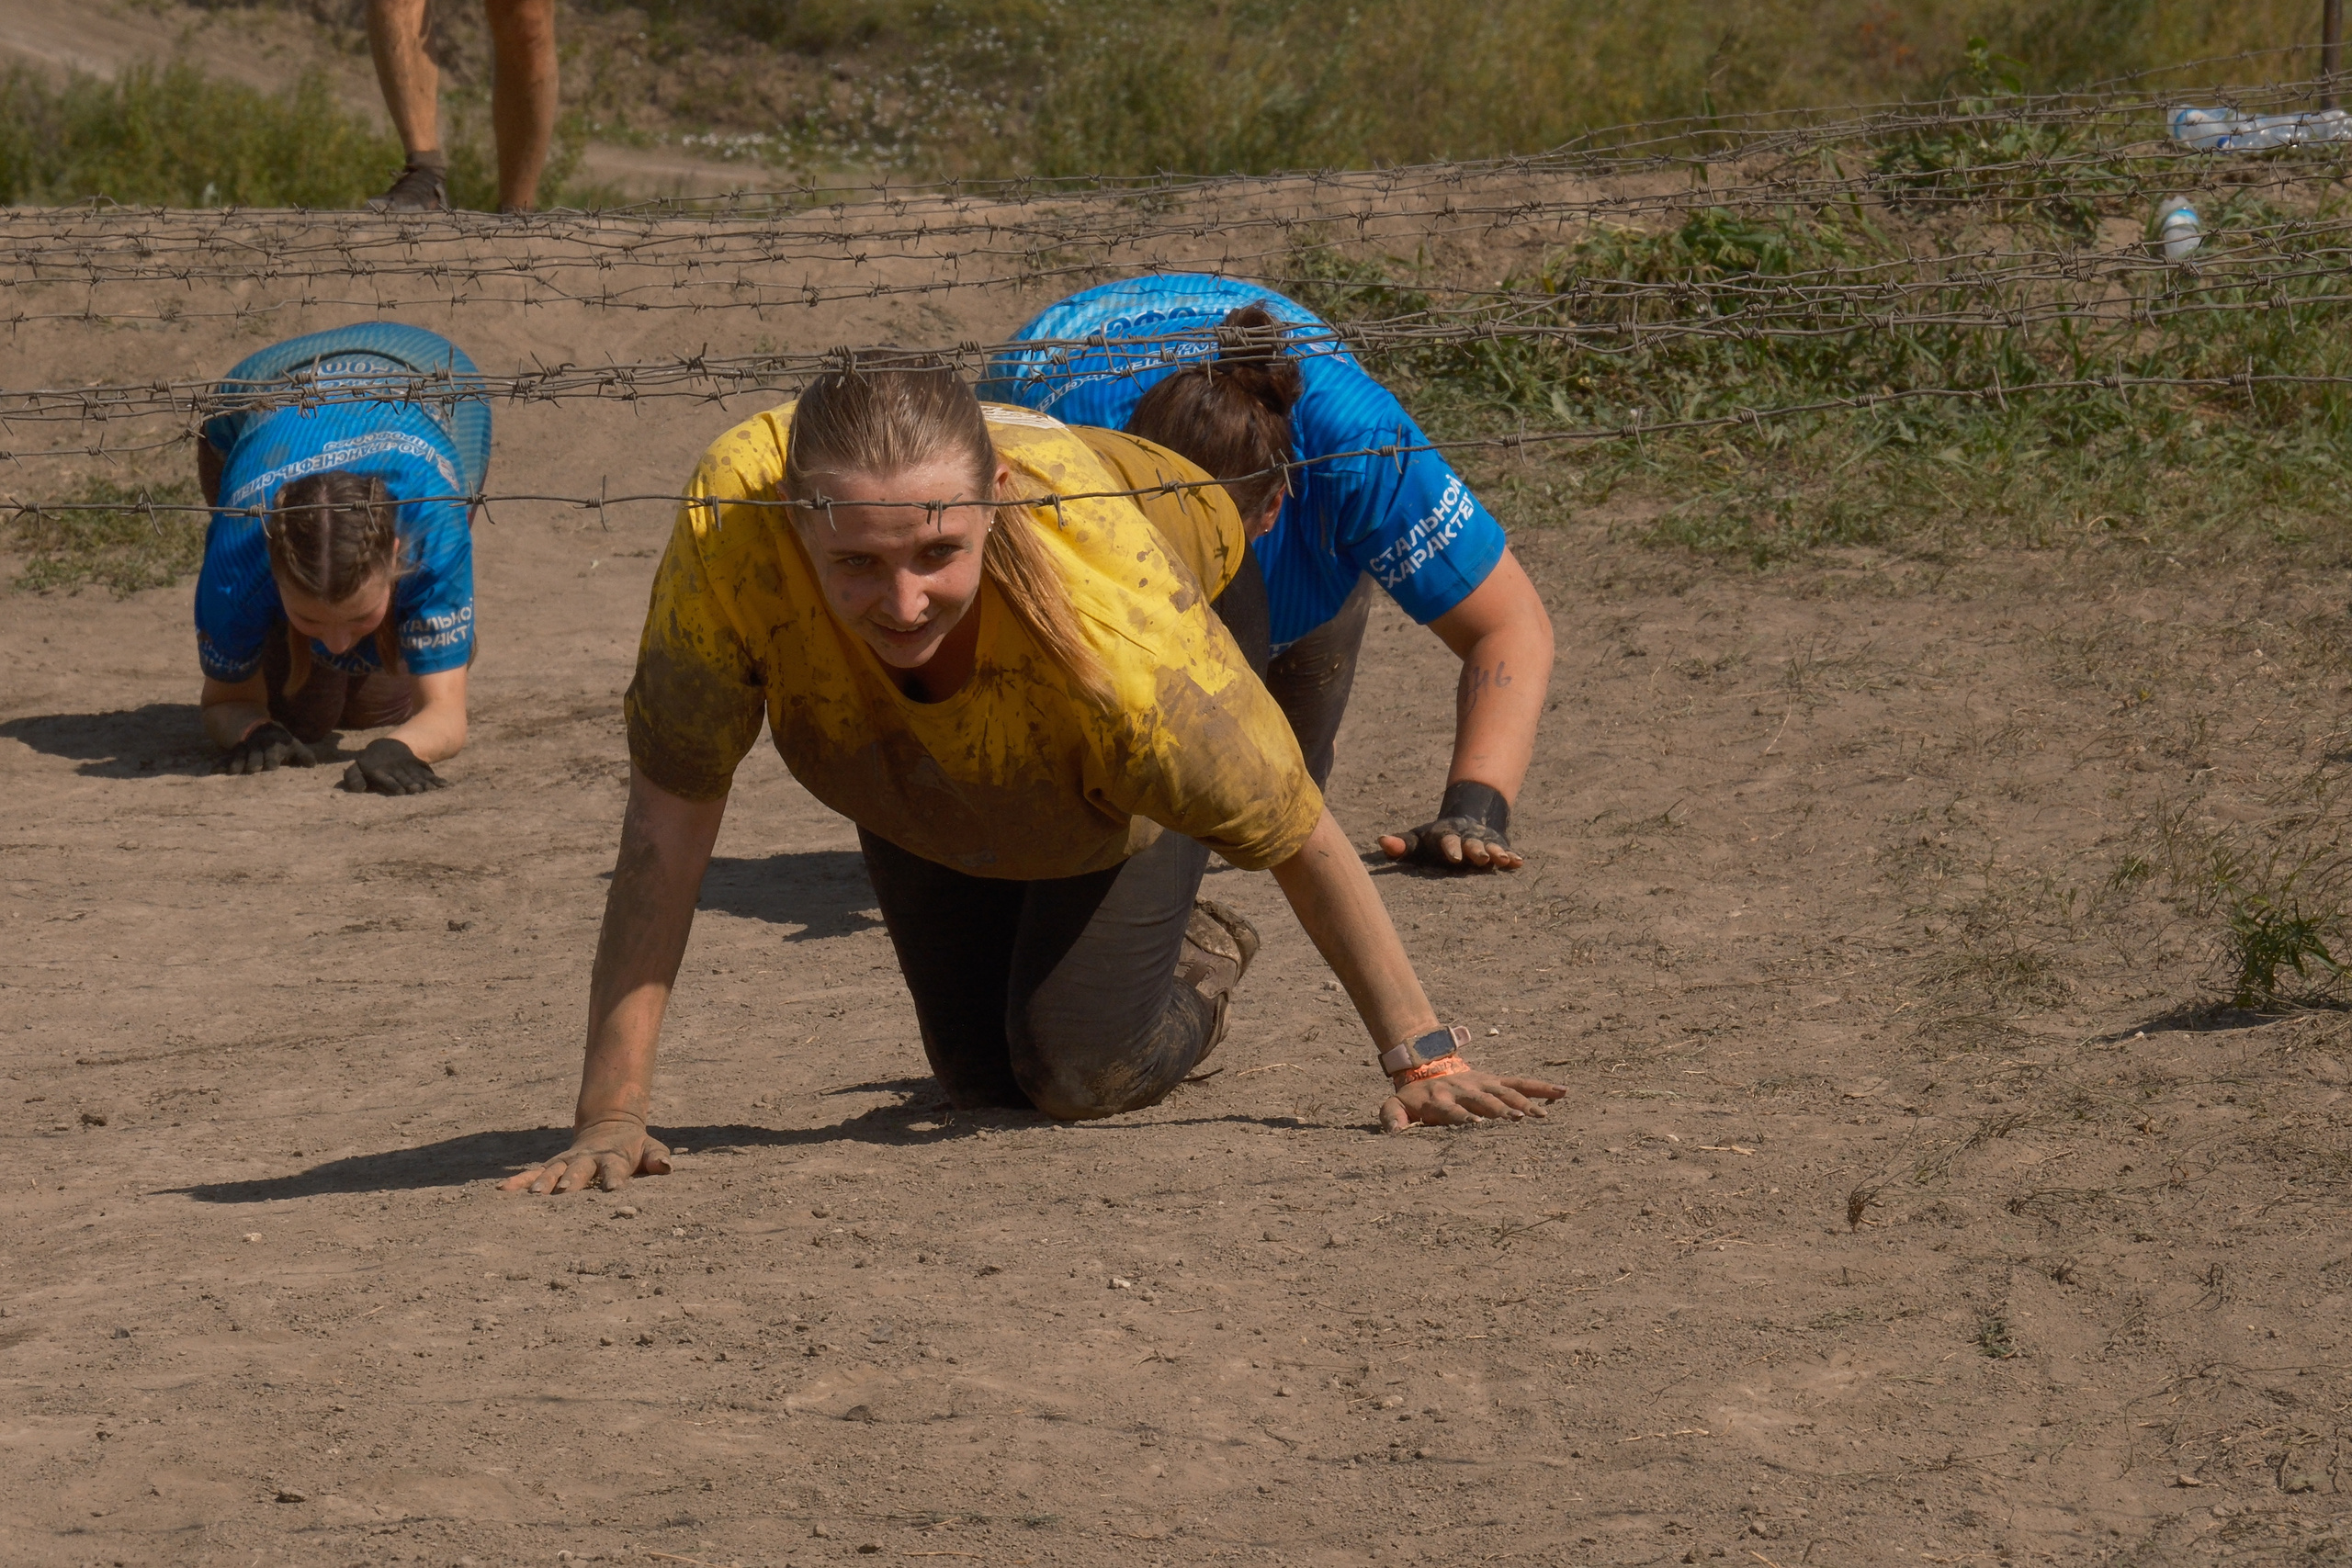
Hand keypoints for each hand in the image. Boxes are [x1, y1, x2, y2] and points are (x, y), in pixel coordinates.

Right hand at [216, 721, 314, 774]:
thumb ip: (304, 755)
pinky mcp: (235, 753)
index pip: (273, 756)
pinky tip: (213, 771)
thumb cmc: (280, 742)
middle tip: (252, 768)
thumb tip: (312, 765)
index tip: (272, 765)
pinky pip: (226, 758)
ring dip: (237, 764)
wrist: (259, 727)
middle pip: (255, 758)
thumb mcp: (293, 745)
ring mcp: (246, 751)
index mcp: (274, 748)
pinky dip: (220, 764)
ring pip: (240, 758)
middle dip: (254, 763)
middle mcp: (259, 750)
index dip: (272, 760)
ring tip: (233, 771)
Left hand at [341, 736, 446, 795]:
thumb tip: (357, 789)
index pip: (386, 778)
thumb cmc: (370, 764)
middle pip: (404, 778)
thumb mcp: (357, 768)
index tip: (401, 792)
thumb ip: (353, 778)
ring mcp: (408, 768)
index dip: (393, 784)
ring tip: (432, 789)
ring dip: (425, 783)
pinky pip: (428, 773)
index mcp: (379, 771)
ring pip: (417, 776)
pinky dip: (436, 779)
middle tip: (418, 791)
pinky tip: (444, 785)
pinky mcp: (418, 767)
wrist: (388, 747)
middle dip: (411, 784)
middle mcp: (395, 770)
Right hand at [499, 1116, 672, 1193]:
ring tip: (532, 1196)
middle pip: (578, 1171)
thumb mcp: (650, 1149)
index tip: (613, 1189)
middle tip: (563, 1193)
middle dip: (571, 1181)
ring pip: (552, 1172)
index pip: (614, 1169)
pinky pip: (533, 1174)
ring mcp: (567, 1162)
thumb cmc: (634, 1147)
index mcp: (613, 1158)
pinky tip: (501, 1191)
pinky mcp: (553, 1166)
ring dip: (543, 1183)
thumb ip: (658, 1158)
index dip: (614, 1178)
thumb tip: (667, 1167)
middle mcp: (587, 1160)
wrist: (610, 1125)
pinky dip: (518, 1182)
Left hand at [1378, 815, 1522, 870]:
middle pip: (1472, 845)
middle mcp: (1467, 839)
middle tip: (1480, 858)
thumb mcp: (1417, 841)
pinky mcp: (1498, 848)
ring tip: (1504, 860)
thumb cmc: (1435, 839)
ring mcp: (1484, 843)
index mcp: (1446, 838)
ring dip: (1497, 853)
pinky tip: (1519, 863)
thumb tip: (1382, 841)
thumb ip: (1401, 844)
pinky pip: (1507, 852)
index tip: (1452, 856)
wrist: (1466, 820)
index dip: (1450, 848)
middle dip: (1476, 851)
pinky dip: (1512, 857)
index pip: (1447, 842)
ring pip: (1491, 848)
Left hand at [1380, 1068, 1563, 1130]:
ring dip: (1522, 1103)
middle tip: (1516, 1121)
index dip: (1462, 1117)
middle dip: (1499, 1110)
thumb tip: (1393, 1134)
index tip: (1475, 1125)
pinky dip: (1542, 1088)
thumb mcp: (1395, 1105)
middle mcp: (1464, 1089)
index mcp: (1440, 1099)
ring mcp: (1483, 1084)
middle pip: (1483, 1101)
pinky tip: (1563, 1092)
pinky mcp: (1496, 1080)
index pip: (1452, 1110)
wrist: (1426, 1066)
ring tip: (1540, 1117)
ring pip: (1505, 1092)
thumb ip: (1392, 1118)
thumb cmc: (1414, 1098)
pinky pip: (1521, 1084)